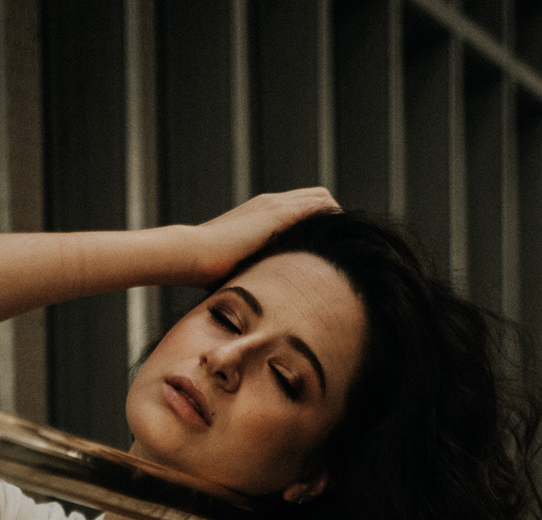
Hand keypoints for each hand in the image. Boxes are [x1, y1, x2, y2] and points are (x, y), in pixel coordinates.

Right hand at [189, 187, 340, 284]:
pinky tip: (342, 239)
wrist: (192, 254)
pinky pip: (316, 205)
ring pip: (321, 197)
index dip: (320, 222)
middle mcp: (270, 203)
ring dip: (336, 217)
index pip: (302, 206)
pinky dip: (332, 217)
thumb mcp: (238, 267)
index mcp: (261, 213)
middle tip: (347, 245)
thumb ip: (255, 272)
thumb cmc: (205, 270)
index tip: (331, 246)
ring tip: (350, 243)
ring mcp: (274, 205)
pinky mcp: (276, 213)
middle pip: (317, 197)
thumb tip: (261, 300)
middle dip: (334, 218)